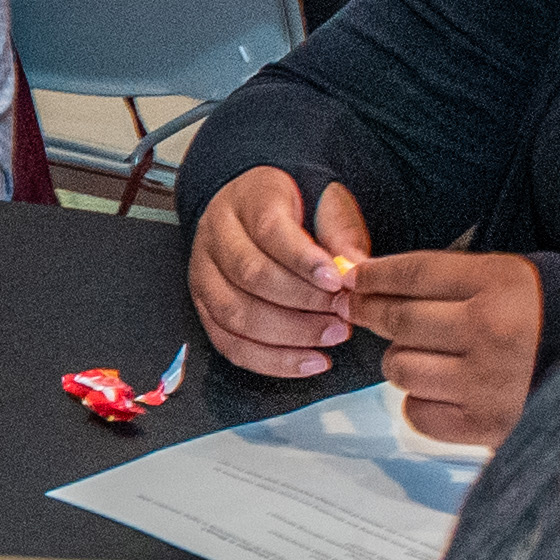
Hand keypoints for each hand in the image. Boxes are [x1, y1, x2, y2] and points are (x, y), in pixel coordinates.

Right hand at [185, 168, 373, 379]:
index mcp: (248, 199)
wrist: (257, 211)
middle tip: (342, 314)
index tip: (336, 281)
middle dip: (302, 302)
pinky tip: (306, 361)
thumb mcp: (325, 203)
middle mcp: (216, 235)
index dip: (303, 260)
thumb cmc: (296, 209)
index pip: (269, 230)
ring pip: (235, 313)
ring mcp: (204, 273)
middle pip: (250, 274)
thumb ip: (341, 232)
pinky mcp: (204, 308)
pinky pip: (229, 343)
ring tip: (330, 337)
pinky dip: (270, 360)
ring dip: (288, 335)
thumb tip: (355, 268)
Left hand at [369, 250, 546, 444]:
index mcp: (504, 283)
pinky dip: (421, 402)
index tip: (356, 279)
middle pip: (400, 319)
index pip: (416, 273)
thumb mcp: (524, 279)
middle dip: (373, 313)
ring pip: (400, 367)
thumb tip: (391, 284)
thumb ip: (464, 279)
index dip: (377, 275)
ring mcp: (486, 381)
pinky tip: (444, 391)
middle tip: (363, 311)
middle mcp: (491, 330)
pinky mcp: (485, 426)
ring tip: (424, 355)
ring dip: (402, 360)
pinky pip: (418, 412)